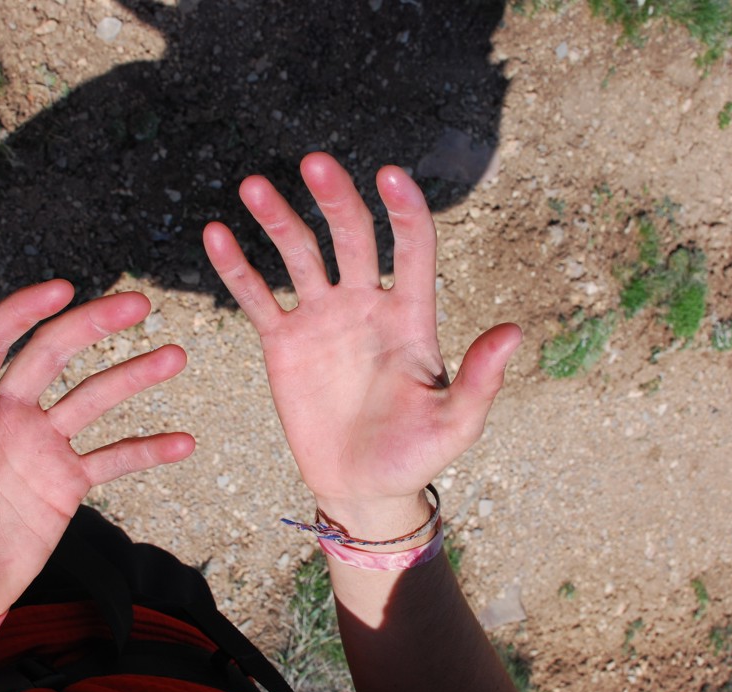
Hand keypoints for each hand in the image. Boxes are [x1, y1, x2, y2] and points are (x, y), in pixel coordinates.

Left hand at [0, 280, 194, 623]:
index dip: (22, 313)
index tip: (62, 289)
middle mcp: (5, 420)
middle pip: (52, 358)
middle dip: (93, 327)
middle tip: (138, 306)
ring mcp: (41, 449)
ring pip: (92, 400)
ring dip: (133, 377)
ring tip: (175, 356)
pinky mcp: (67, 485)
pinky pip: (113, 460)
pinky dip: (148, 450)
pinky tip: (183, 442)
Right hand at [204, 153, 519, 537]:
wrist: (362, 486)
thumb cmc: (416, 456)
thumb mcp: (455, 424)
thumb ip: (481, 380)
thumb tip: (514, 332)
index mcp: (410, 316)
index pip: (411, 248)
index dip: (403, 210)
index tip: (389, 175)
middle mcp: (366, 305)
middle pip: (351, 237)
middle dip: (335, 200)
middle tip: (315, 165)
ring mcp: (322, 320)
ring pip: (299, 255)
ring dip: (279, 220)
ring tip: (254, 188)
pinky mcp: (284, 342)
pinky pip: (257, 297)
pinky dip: (237, 268)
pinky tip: (217, 235)